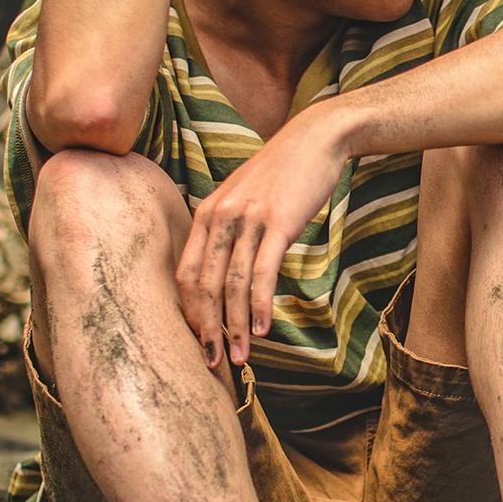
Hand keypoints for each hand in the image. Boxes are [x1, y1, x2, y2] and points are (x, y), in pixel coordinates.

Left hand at [174, 109, 349, 367]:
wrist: (315, 139)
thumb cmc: (281, 173)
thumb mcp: (242, 196)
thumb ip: (226, 228)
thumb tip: (221, 272)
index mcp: (206, 213)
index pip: (186, 274)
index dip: (189, 313)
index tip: (198, 341)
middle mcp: (220, 216)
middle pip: (204, 285)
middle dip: (206, 329)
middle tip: (212, 362)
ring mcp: (248, 219)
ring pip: (233, 285)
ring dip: (235, 326)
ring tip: (240, 356)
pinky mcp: (277, 222)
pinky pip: (262, 273)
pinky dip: (261, 305)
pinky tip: (263, 328)